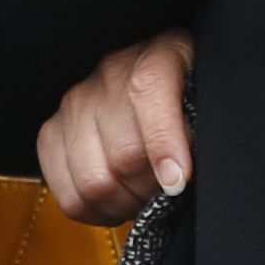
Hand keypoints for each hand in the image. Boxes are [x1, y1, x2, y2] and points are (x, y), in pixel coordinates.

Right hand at [36, 32, 194, 225]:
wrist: (156, 82)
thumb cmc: (190, 97)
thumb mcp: (212, 97)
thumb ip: (205, 123)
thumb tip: (184, 173)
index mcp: (158, 55)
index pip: (148, 91)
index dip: (163, 143)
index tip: (178, 180)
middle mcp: (110, 74)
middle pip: (124, 155)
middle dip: (152, 189)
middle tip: (167, 192)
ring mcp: (76, 103)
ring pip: (93, 181)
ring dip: (124, 203)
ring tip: (142, 196)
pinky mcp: (52, 132)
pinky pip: (65, 191)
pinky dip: (94, 209)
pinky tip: (116, 198)